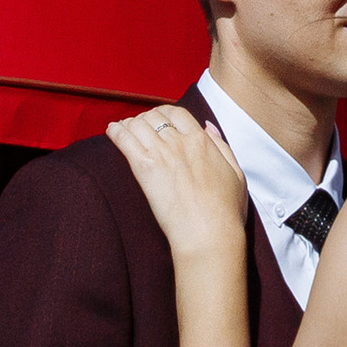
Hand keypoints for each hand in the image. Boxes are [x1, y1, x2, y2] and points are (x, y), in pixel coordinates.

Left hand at [108, 107, 248, 266]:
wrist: (209, 234)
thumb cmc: (225, 211)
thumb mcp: (236, 173)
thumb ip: (222, 146)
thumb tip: (208, 126)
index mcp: (202, 141)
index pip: (177, 113)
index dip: (165, 112)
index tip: (159, 118)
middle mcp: (180, 142)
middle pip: (155, 117)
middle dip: (145, 118)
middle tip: (139, 125)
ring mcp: (162, 154)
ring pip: (138, 125)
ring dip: (130, 124)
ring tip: (124, 128)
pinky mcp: (145, 169)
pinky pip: (125, 140)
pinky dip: (116, 132)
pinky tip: (111, 131)